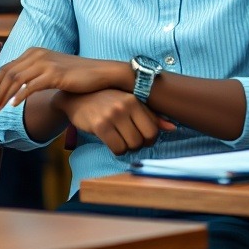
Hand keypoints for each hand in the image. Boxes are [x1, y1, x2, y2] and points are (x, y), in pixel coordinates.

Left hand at [0, 48, 128, 112]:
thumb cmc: (76, 76)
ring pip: (16, 80)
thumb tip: (15, 90)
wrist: (101, 74)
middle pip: (6, 72)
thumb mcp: (50, 73)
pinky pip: (32, 85)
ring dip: (1, 96)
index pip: (6, 68)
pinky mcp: (55, 73)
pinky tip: (12, 106)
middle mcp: (36, 54)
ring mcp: (45, 63)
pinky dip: (20, 96)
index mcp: (33, 53)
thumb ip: (33, 76)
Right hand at [57, 90, 175, 154]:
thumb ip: (150, 115)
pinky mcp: (100, 125)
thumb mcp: (128, 103)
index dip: (148, 139)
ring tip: (118, 138)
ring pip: (130, 146)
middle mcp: (124, 105)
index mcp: (134, 100)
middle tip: (127, 139)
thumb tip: (172, 127)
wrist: (75, 98)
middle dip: (136, 145)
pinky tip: (110, 141)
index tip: (139, 136)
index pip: (153, 131)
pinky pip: (116, 148)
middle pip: (143, 140)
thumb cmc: (105, 101)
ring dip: (125, 148)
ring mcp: (112, 114)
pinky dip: (115, 150)